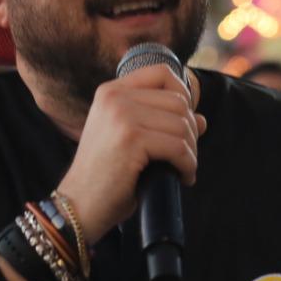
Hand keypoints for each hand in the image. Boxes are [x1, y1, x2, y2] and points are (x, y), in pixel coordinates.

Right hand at [56, 65, 206, 240]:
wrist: (79, 206)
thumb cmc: (106, 178)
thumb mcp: (132, 142)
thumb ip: (162, 124)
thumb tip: (202, 119)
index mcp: (111, 91)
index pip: (162, 73)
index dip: (183, 96)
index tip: (183, 125)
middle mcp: (114, 97)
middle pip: (178, 101)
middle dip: (191, 132)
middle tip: (185, 157)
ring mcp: (121, 115)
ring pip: (182, 125)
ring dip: (191, 151)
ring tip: (183, 170)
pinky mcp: (131, 139)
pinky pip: (178, 147)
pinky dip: (188, 165)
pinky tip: (182, 178)